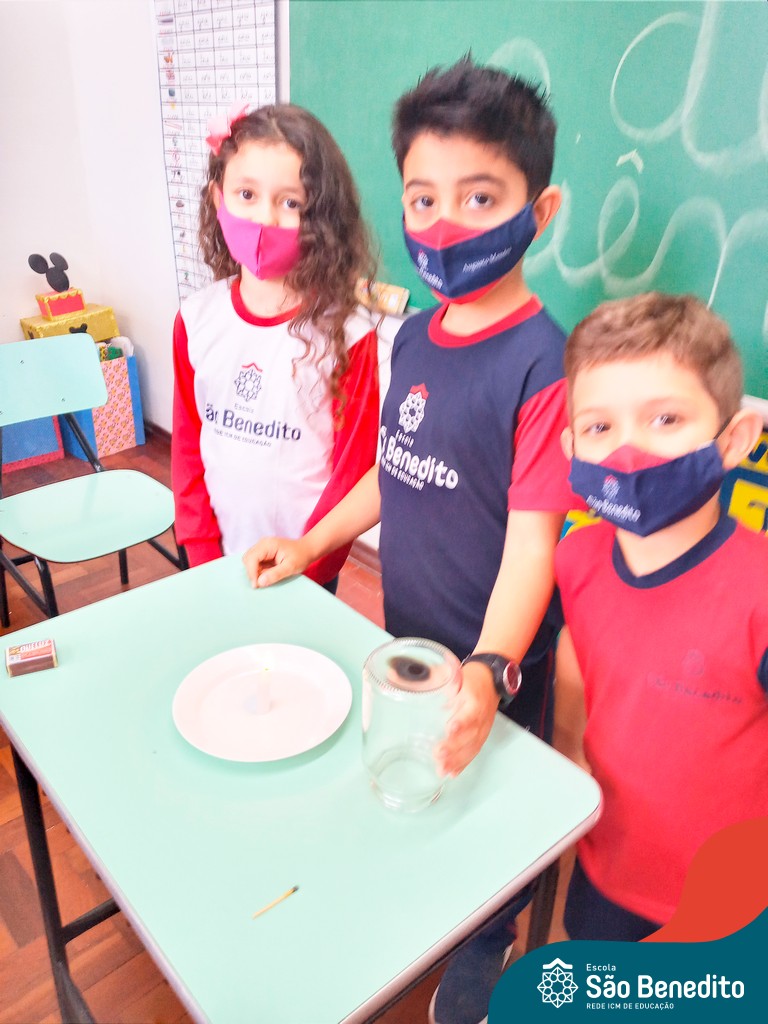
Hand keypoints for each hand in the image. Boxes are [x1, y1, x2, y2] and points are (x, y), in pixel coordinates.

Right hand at [242, 536, 310, 587]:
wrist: (307, 550)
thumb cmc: (301, 557)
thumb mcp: (291, 567)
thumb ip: (276, 574)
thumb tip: (260, 582)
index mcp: (268, 544)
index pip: (252, 558)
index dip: (251, 573)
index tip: (256, 586)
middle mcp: (262, 544)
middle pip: (247, 559)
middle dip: (252, 572)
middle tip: (262, 583)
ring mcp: (262, 549)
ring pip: (249, 562)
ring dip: (255, 572)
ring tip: (268, 577)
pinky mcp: (263, 554)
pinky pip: (255, 564)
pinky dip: (259, 571)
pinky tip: (269, 574)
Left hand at [434, 661, 498, 776]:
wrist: (491, 681)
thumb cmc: (469, 678)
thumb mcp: (451, 672)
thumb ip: (428, 676)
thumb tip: (393, 674)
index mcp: (474, 699)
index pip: (470, 713)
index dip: (462, 722)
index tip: (450, 729)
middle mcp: (481, 716)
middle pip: (471, 735)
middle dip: (455, 747)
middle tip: (438, 754)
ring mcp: (483, 729)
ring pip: (472, 747)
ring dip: (458, 760)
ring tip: (441, 770)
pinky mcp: (481, 737)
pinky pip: (473, 752)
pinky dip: (463, 764)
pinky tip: (451, 773)